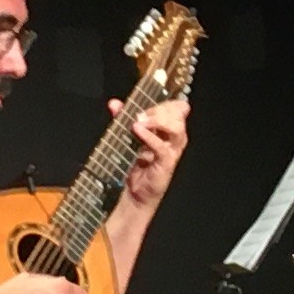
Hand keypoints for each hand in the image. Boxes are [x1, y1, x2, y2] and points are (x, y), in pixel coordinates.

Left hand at [119, 90, 188, 210]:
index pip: (178, 107)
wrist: (136, 191)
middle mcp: (175, 136)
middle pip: (178, 112)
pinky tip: (138, 131)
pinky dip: (150, 137)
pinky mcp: (167, 162)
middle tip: (139, 114)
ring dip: (157, 120)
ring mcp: (173, 149)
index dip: (166, 101)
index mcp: (169, 128)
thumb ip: (122, 118)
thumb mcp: (129, 136)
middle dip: (158, 109)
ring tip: (139, 121)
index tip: (148, 102)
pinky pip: (162, 147)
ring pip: (176, 127)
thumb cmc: (136, 162)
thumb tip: (114, 103)